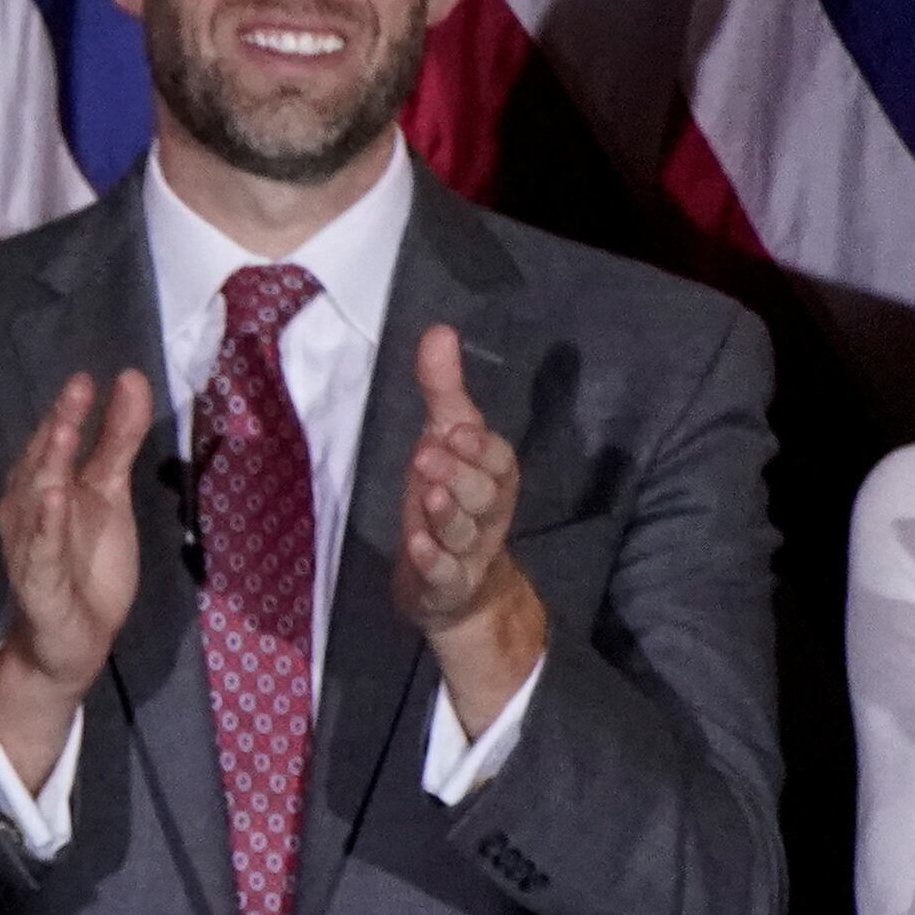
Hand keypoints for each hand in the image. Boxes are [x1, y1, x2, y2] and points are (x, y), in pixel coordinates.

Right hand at [0, 369, 156, 792]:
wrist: (72, 640)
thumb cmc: (88, 563)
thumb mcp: (111, 496)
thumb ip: (119, 440)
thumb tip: (132, 379)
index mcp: (47, 484)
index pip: (58, 440)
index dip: (72, 409)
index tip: (93, 376)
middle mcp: (30, 509)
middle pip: (44, 461)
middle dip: (60, 425)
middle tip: (78, 387)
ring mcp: (30, 544)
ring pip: (36, 499)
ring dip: (49, 465)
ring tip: (66, 431)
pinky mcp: (38, 581)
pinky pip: (39, 550)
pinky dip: (44, 525)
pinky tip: (53, 498)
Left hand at [394, 327, 545, 738]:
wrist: (451, 585)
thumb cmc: (447, 498)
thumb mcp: (443, 442)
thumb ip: (443, 391)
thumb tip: (439, 329)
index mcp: (493, 477)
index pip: (498, 459)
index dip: (479, 447)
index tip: (454, 428)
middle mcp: (488, 513)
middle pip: (486, 494)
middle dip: (462, 474)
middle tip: (431, 454)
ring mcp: (468, 552)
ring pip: (466, 533)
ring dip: (449, 513)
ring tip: (430, 494)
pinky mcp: (444, 584)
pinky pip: (444, 573)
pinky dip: (432, 560)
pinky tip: (416, 545)